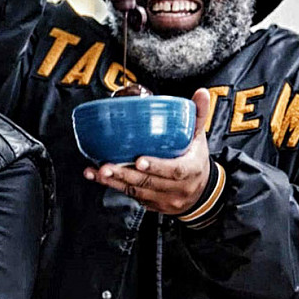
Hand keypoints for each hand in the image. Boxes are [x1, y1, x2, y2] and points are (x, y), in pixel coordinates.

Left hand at [83, 89, 212, 214]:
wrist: (202, 192)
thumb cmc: (196, 160)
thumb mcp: (199, 138)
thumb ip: (198, 115)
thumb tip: (201, 92)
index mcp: (191, 170)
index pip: (175, 170)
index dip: (156, 166)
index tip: (139, 160)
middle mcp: (179, 188)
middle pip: (150, 183)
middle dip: (125, 175)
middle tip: (106, 166)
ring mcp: (165, 199)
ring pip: (137, 192)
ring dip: (114, 182)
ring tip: (97, 172)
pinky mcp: (153, 205)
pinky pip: (132, 197)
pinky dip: (113, 187)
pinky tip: (97, 177)